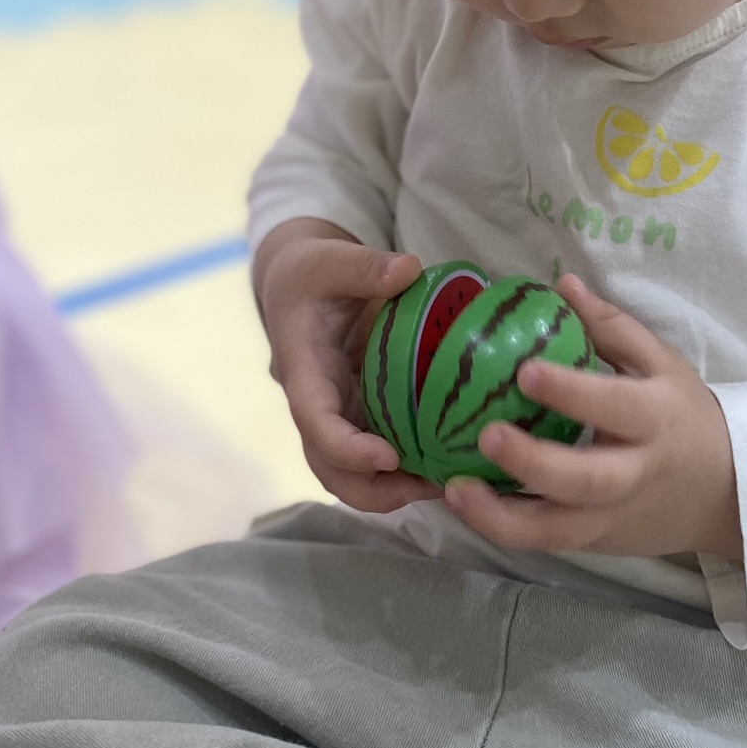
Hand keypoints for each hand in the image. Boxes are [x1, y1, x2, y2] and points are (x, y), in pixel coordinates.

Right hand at [255, 221, 439, 512]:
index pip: (314, 421)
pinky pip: (375, 453)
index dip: (346, 448)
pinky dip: (405, 469)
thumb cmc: (313, 272)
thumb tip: (409, 269)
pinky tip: (449, 465)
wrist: (298, 284)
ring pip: (350, 472)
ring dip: (392, 488)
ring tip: (447, 483)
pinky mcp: (358, 415)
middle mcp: (316, 403)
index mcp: (303, 370)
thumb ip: (365, 266)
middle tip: (429, 486)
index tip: (388, 457)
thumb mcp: (332, 259)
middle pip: (329, 466)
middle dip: (372, 488)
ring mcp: (337, 414)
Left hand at [443, 277, 741, 561]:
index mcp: (654, 420)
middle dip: (533, 462)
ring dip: (501, 515)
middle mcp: (633, 474)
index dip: (571, 392)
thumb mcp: (663, 364)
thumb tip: (561, 283)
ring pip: (557, 530)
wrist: (727, 494)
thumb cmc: (685, 417)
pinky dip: (503, 528)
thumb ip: (611, 327)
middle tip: (486, 435)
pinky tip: (461, 503)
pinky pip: (544, 541)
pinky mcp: (593, 543)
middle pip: (584, 479)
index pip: (613, 406)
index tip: (526, 369)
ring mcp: (611, 517)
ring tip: (453, 489)